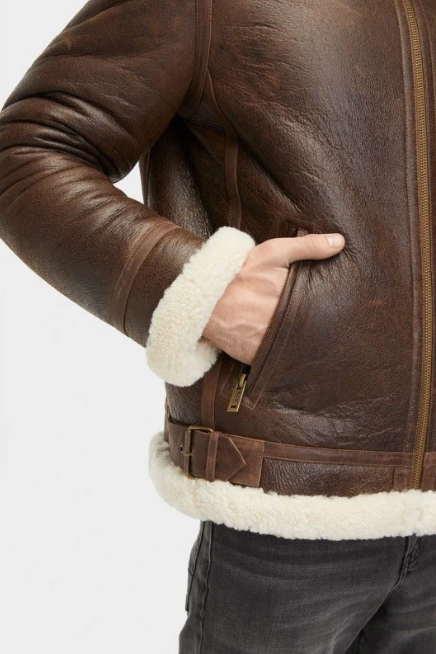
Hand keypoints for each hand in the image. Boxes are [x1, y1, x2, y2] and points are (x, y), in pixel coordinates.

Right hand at [201, 232, 344, 363]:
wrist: (203, 297)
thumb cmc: (239, 272)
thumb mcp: (273, 252)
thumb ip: (308, 246)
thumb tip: (339, 243)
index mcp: (291, 299)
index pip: (321, 310)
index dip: (330, 311)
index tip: (338, 311)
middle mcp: (282, 323)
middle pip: (309, 330)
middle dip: (316, 329)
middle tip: (330, 329)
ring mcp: (268, 342)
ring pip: (295, 347)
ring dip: (300, 344)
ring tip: (308, 341)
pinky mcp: (254, 356)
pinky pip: (275, 360)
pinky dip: (280, 356)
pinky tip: (286, 350)